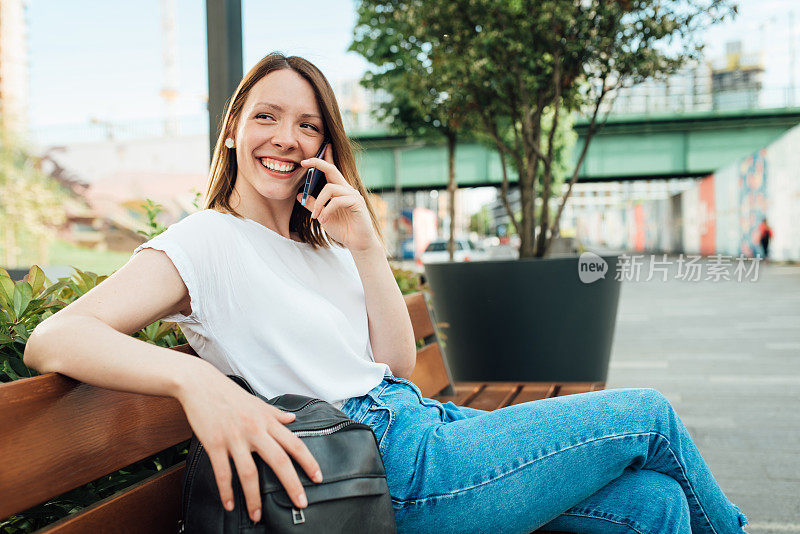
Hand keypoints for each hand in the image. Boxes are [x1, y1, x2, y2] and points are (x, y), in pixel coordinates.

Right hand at [176, 363, 322, 522]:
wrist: (199, 384)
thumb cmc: (228, 393)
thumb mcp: (257, 402)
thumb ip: (275, 413)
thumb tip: (293, 418)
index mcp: (267, 421)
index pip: (295, 444)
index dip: (309, 462)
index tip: (318, 477)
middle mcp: (254, 430)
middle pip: (279, 461)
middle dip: (292, 485)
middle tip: (300, 503)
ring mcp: (234, 438)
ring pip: (250, 474)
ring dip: (254, 498)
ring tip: (258, 515)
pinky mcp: (214, 444)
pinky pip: (223, 473)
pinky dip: (226, 491)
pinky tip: (229, 505)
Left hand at [296, 144, 379, 251]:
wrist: (357, 243)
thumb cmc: (342, 229)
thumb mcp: (322, 216)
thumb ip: (313, 205)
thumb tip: (300, 195)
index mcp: (339, 190)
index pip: (330, 170)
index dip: (320, 160)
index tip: (306, 158)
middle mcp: (347, 189)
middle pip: (332, 169)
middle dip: (318, 163)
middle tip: (303, 163)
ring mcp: (353, 195)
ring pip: (330, 188)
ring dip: (319, 203)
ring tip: (316, 216)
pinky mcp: (357, 203)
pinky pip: (337, 201)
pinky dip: (327, 210)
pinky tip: (324, 220)